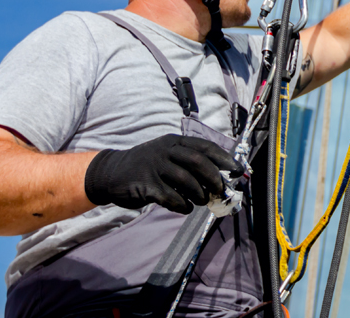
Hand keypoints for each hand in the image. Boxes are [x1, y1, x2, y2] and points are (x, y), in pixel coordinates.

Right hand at [84, 134, 242, 214]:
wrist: (112, 172)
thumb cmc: (148, 166)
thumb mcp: (168, 155)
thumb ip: (189, 163)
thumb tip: (218, 177)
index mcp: (175, 141)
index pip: (205, 147)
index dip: (224, 158)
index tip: (237, 169)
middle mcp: (167, 151)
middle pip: (198, 162)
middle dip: (213, 177)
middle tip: (221, 190)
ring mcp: (155, 167)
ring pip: (186, 180)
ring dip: (199, 193)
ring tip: (202, 201)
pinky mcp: (146, 185)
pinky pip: (170, 197)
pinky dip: (182, 204)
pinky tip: (185, 208)